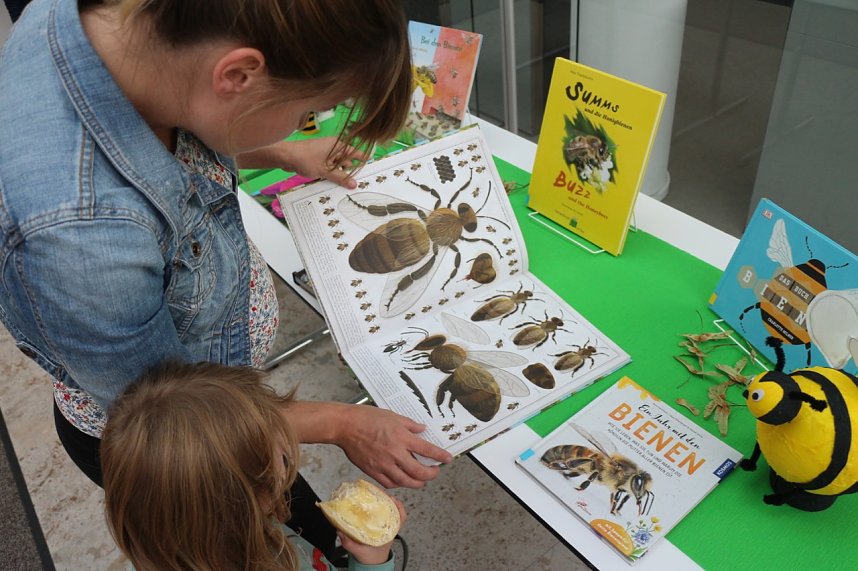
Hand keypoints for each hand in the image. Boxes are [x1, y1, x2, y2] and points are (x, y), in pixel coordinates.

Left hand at [285, 138, 367, 188]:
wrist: (285, 156)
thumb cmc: (306, 159)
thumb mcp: (325, 170)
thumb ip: (340, 177)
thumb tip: (354, 184)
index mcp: (338, 145)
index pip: (356, 152)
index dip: (364, 160)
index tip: (372, 169)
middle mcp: (333, 147)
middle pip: (347, 160)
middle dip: (350, 172)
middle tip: (358, 185)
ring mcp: (325, 153)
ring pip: (337, 165)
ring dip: (340, 175)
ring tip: (345, 188)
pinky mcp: (318, 158)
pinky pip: (329, 166)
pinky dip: (331, 173)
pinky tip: (332, 184)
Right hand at [337, 497, 406, 565]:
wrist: (371, 564)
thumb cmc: (370, 558)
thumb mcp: (359, 551)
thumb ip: (349, 543)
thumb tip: (340, 531)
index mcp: (389, 533)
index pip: (401, 517)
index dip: (399, 507)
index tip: (393, 499)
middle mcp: (389, 528)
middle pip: (394, 511)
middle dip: (388, 500)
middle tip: (379, 493)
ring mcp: (385, 527)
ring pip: (388, 511)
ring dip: (383, 503)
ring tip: (374, 495)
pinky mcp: (378, 527)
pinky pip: (380, 515)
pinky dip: (377, 508)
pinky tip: (370, 504)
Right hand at [338, 405, 452, 488]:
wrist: (345, 426)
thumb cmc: (367, 417)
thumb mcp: (393, 416)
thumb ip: (410, 425)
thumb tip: (422, 430)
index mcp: (402, 438)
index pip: (427, 450)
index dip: (440, 456)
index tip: (448, 459)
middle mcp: (395, 453)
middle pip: (419, 471)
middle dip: (431, 474)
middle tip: (435, 472)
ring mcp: (384, 465)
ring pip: (406, 481)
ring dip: (418, 483)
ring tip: (422, 480)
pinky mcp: (373, 471)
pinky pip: (390, 483)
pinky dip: (399, 484)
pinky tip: (403, 480)